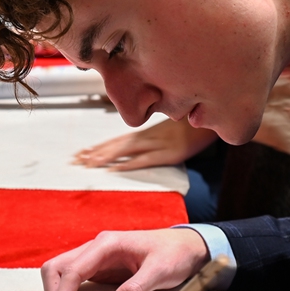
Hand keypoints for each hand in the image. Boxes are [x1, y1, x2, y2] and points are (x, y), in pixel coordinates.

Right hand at [42, 228, 209, 290]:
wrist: (186, 246)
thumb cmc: (174, 254)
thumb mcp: (159, 273)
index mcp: (106, 244)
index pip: (72, 270)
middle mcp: (95, 248)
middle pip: (56, 268)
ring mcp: (95, 258)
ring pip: (62, 273)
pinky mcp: (99, 268)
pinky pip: (74, 280)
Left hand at [74, 119, 217, 170]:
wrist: (213, 120)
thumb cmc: (192, 126)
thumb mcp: (170, 129)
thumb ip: (154, 136)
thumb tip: (141, 144)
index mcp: (147, 133)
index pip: (116, 141)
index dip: (98, 148)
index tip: (81, 154)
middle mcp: (149, 137)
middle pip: (117, 145)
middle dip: (95, 153)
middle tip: (76, 161)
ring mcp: (159, 144)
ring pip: (127, 151)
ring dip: (107, 158)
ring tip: (89, 165)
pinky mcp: (172, 153)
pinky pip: (147, 159)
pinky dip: (131, 164)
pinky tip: (118, 169)